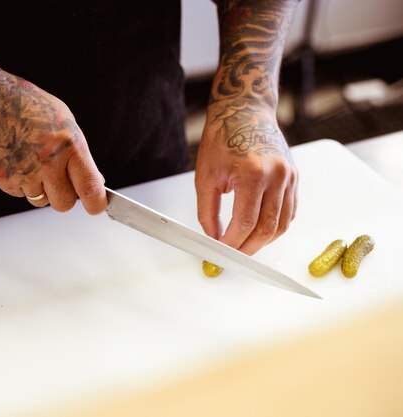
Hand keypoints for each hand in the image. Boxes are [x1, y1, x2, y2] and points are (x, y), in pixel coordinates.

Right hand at [0, 69, 106, 214]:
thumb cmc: (24, 104)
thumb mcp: (62, 120)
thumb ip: (78, 153)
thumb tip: (95, 181)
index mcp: (68, 145)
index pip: (90, 188)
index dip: (96, 203)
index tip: (96, 205)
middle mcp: (46, 162)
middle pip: (64, 204)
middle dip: (64, 196)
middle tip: (57, 179)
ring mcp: (21, 173)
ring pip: (39, 200)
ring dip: (39, 188)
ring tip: (29, 160)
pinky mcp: (0, 179)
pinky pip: (17, 193)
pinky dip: (17, 182)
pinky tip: (12, 158)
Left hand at [195, 101, 297, 254]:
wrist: (244, 111)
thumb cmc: (223, 137)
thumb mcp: (205, 176)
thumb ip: (208, 211)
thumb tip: (213, 237)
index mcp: (254, 173)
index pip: (245, 222)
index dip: (232, 242)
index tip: (221, 251)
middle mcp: (278, 175)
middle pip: (268, 228)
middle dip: (249, 248)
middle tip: (234, 255)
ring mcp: (290, 176)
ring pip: (283, 224)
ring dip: (264, 240)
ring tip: (245, 245)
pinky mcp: (295, 177)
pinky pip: (290, 211)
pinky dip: (276, 226)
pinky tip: (260, 230)